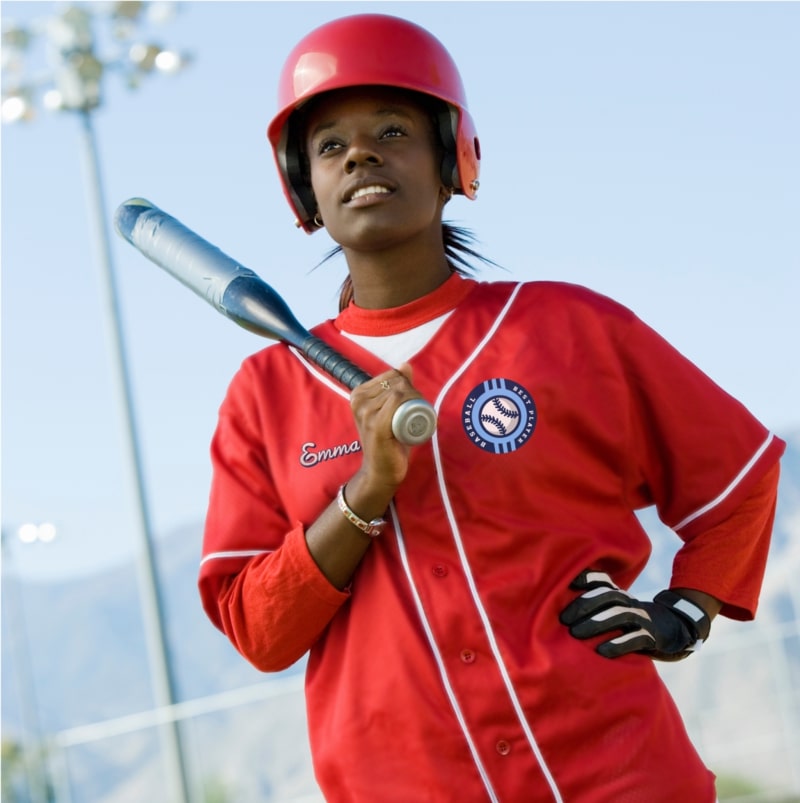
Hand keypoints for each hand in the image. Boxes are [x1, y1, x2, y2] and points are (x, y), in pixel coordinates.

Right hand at [348, 364, 421, 492]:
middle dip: (413, 392)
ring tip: (418, 415)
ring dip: (416, 399)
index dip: (407, 383)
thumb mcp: (389, 410)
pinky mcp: (375, 424)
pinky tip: (415, 414)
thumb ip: (395, 387)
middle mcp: (358, 400)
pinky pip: (396, 400)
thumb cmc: (387, 440)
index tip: (414, 400)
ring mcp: (365, 413)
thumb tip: (405, 365)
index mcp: (358, 394)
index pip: (391, 375)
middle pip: (396, 382)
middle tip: (419, 409)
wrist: (380, 470)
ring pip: (399, 391)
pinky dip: (410, 402)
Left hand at [559, 570, 710, 660]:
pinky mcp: (652, 637)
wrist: (673, 630)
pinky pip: (635, 639)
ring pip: (618, 615)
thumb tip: (561, 602)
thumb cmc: (631, 620)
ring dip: (595, 623)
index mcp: (619, 594)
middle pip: (607, 596)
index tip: (567, 584)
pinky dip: (617, 644)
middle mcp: (629, 602)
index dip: (586, 578)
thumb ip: (594, 604)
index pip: (602, 580)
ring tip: (575, 633)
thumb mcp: (616, 608)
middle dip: (583, 605)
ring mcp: (642, 618)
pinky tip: (601, 651)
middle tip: (563, 619)